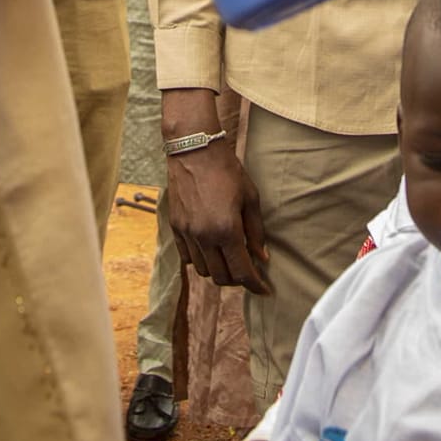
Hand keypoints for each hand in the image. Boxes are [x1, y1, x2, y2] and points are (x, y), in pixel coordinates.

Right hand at [165, 144, 271, 294]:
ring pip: (203, 271)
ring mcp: (187, 234)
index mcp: (227, 230)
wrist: (194, 150)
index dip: (255, 286)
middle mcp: (204, 237)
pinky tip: (210, 250)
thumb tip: (262, 258)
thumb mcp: (250, 198)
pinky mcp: (176, 228)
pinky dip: (201, 260)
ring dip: (219, 271)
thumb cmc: (227, 171)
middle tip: (249, 271)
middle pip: (222, 277)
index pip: (242, 272)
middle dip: (238, 280)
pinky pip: (187, 258)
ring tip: (229, 259)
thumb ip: (256, 231)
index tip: (264, 290)